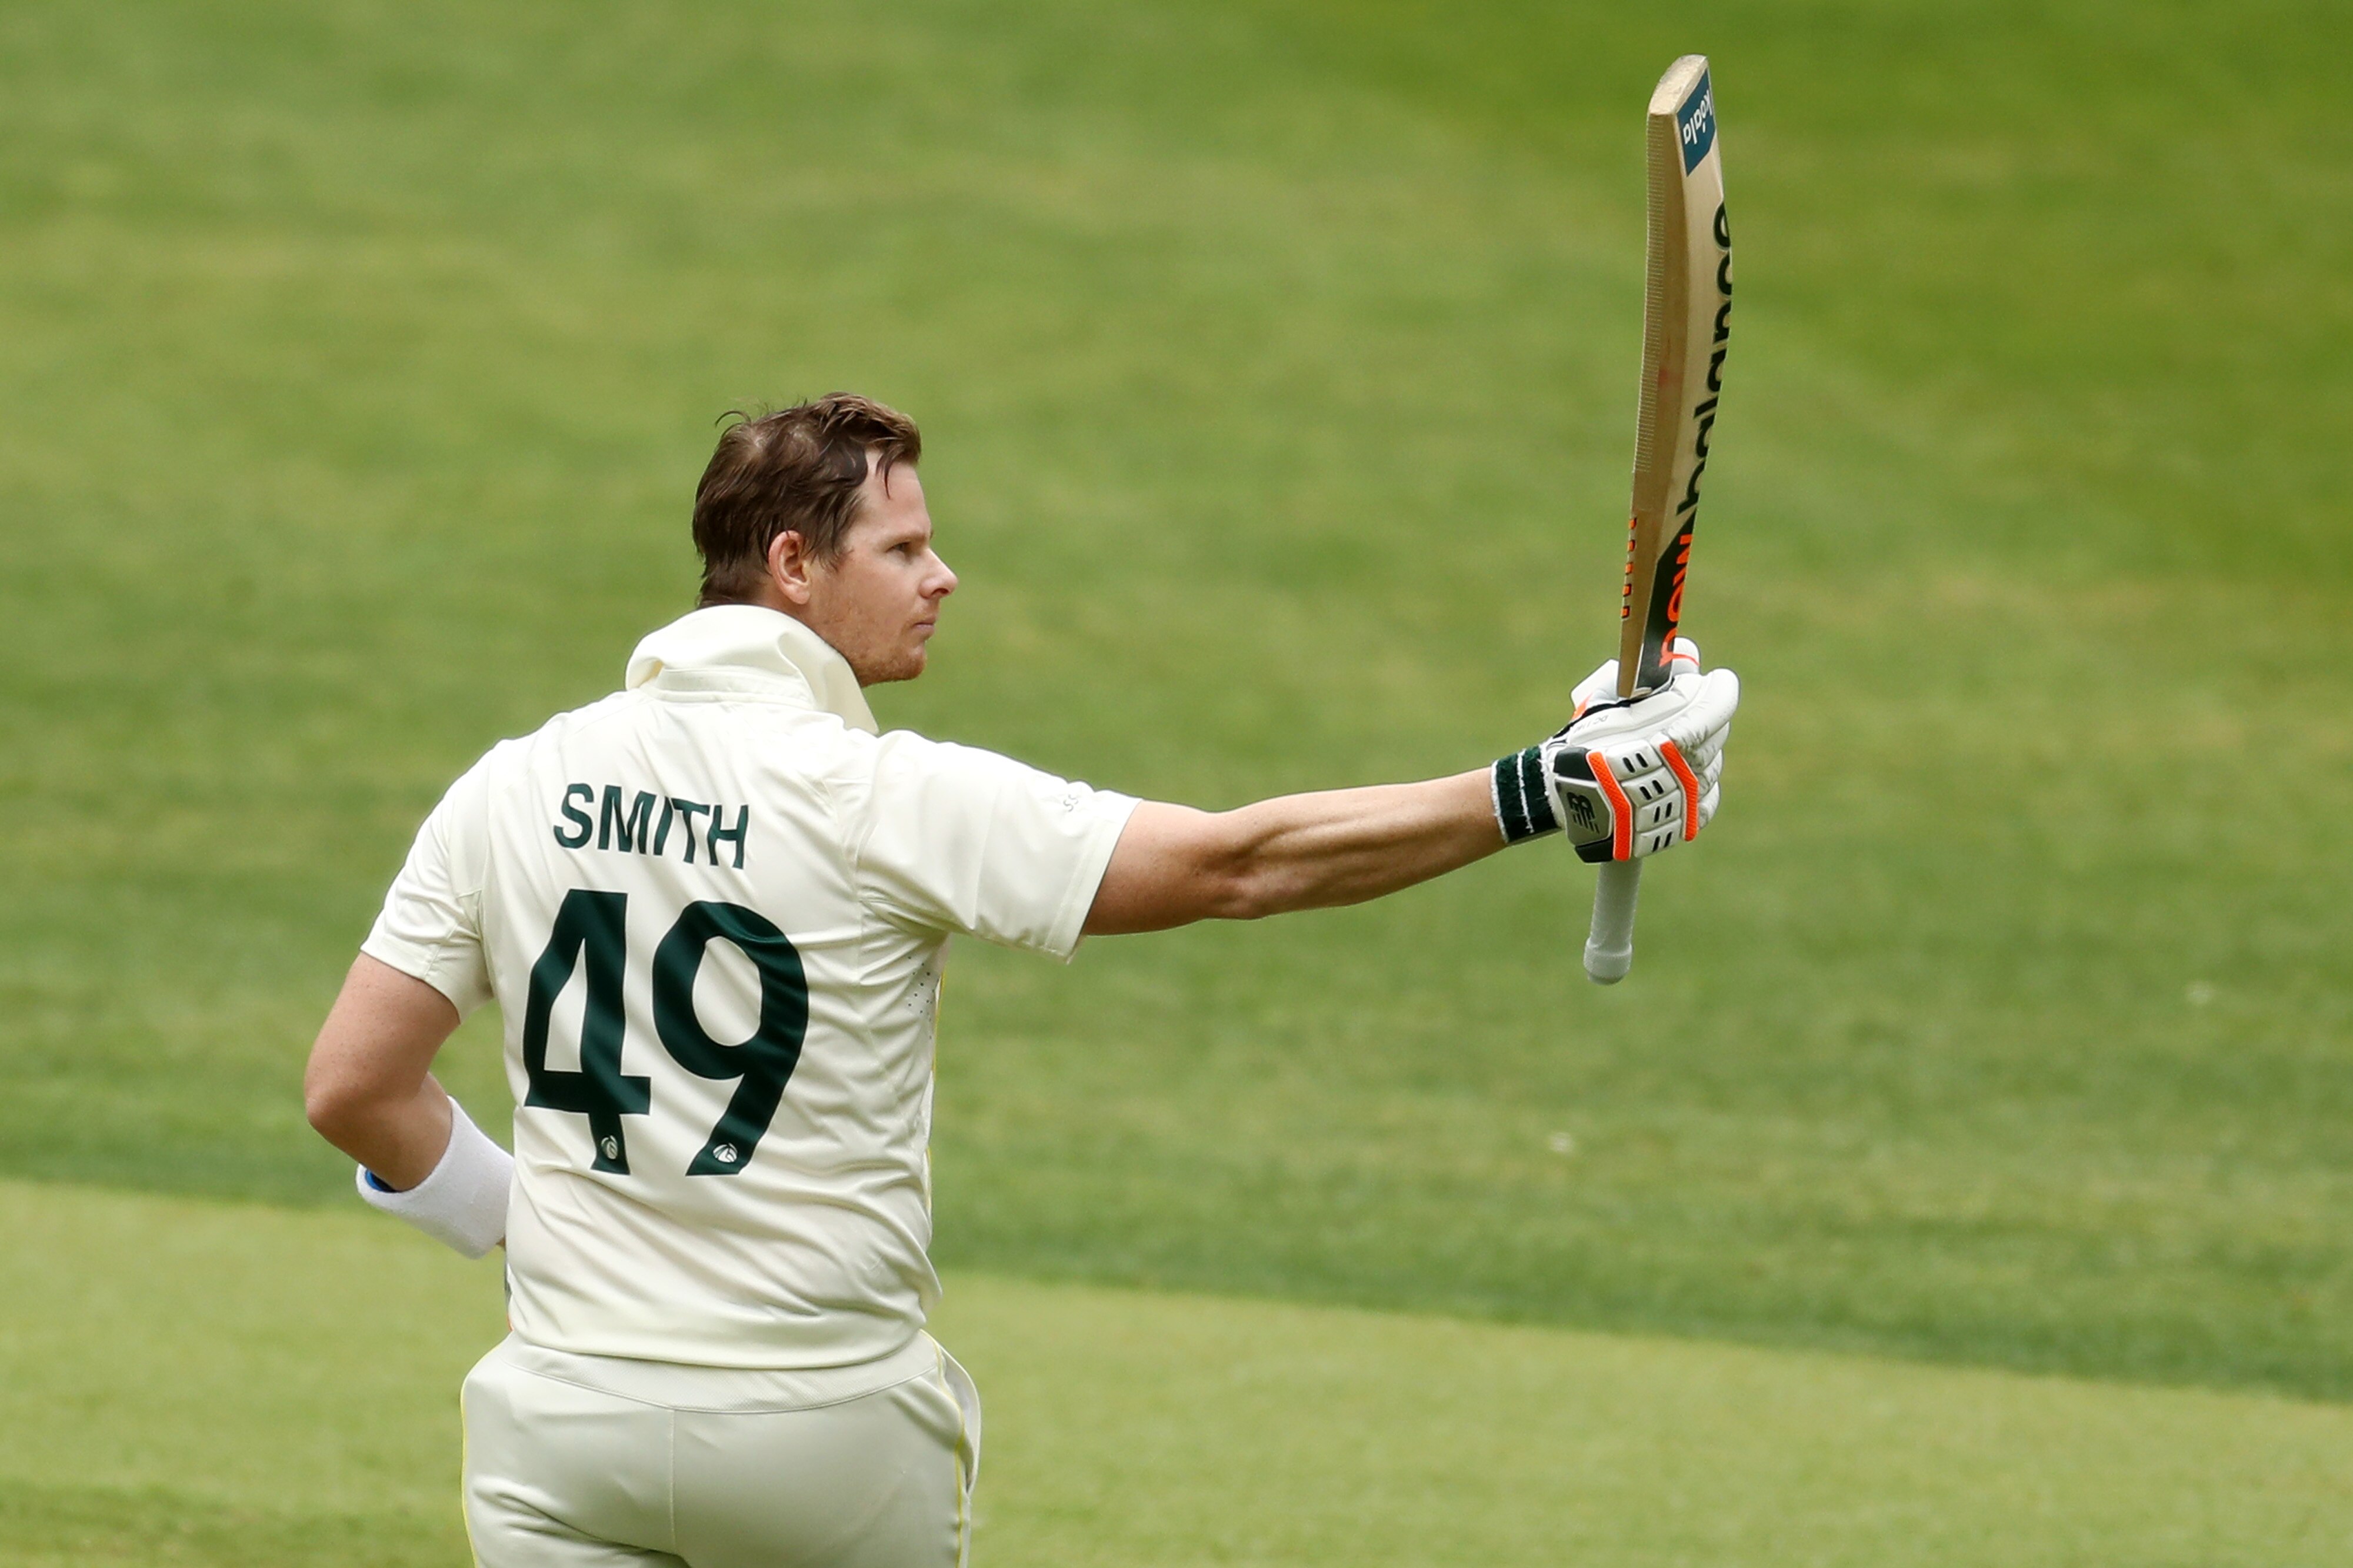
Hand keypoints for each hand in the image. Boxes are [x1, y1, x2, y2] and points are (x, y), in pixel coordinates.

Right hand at [1491, 648, 1738, 860]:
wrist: (1561, 796)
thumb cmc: (1582, 744)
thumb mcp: (1609, 699)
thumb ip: (1650, 675)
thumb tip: (1688, 658)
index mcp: (1668, 739)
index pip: (1716, 707)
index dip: (1721, 689)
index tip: (1719, 679)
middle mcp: (1683, 772)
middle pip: (1717, 733)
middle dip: (1704, 714)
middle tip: (1684, 707)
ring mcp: (1685, 801)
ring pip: (1712, 763)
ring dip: (1699, 748)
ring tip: (1669, 745)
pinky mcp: (1683, 824)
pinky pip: (1708, 798)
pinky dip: (1698, 783)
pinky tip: (1679, 775)